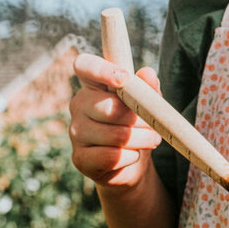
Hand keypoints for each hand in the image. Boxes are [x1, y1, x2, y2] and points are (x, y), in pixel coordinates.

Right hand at [69, 53, 162, 188]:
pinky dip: (130, 157)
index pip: (85, 66)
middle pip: (108, 107)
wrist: (133, 161)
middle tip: (152, 125)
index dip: (102, 70)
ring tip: (149, 140)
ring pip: (114, 135)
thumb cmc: (137, 124)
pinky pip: (111, 157)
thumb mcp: (147, 103)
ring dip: (141, 140)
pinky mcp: (80, 158)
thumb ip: (147, 87)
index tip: (125, 79)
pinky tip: (132, 154)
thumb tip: (148, 73)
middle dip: (138, 119)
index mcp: (93, 84)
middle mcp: (79, 104)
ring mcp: (76, 132)